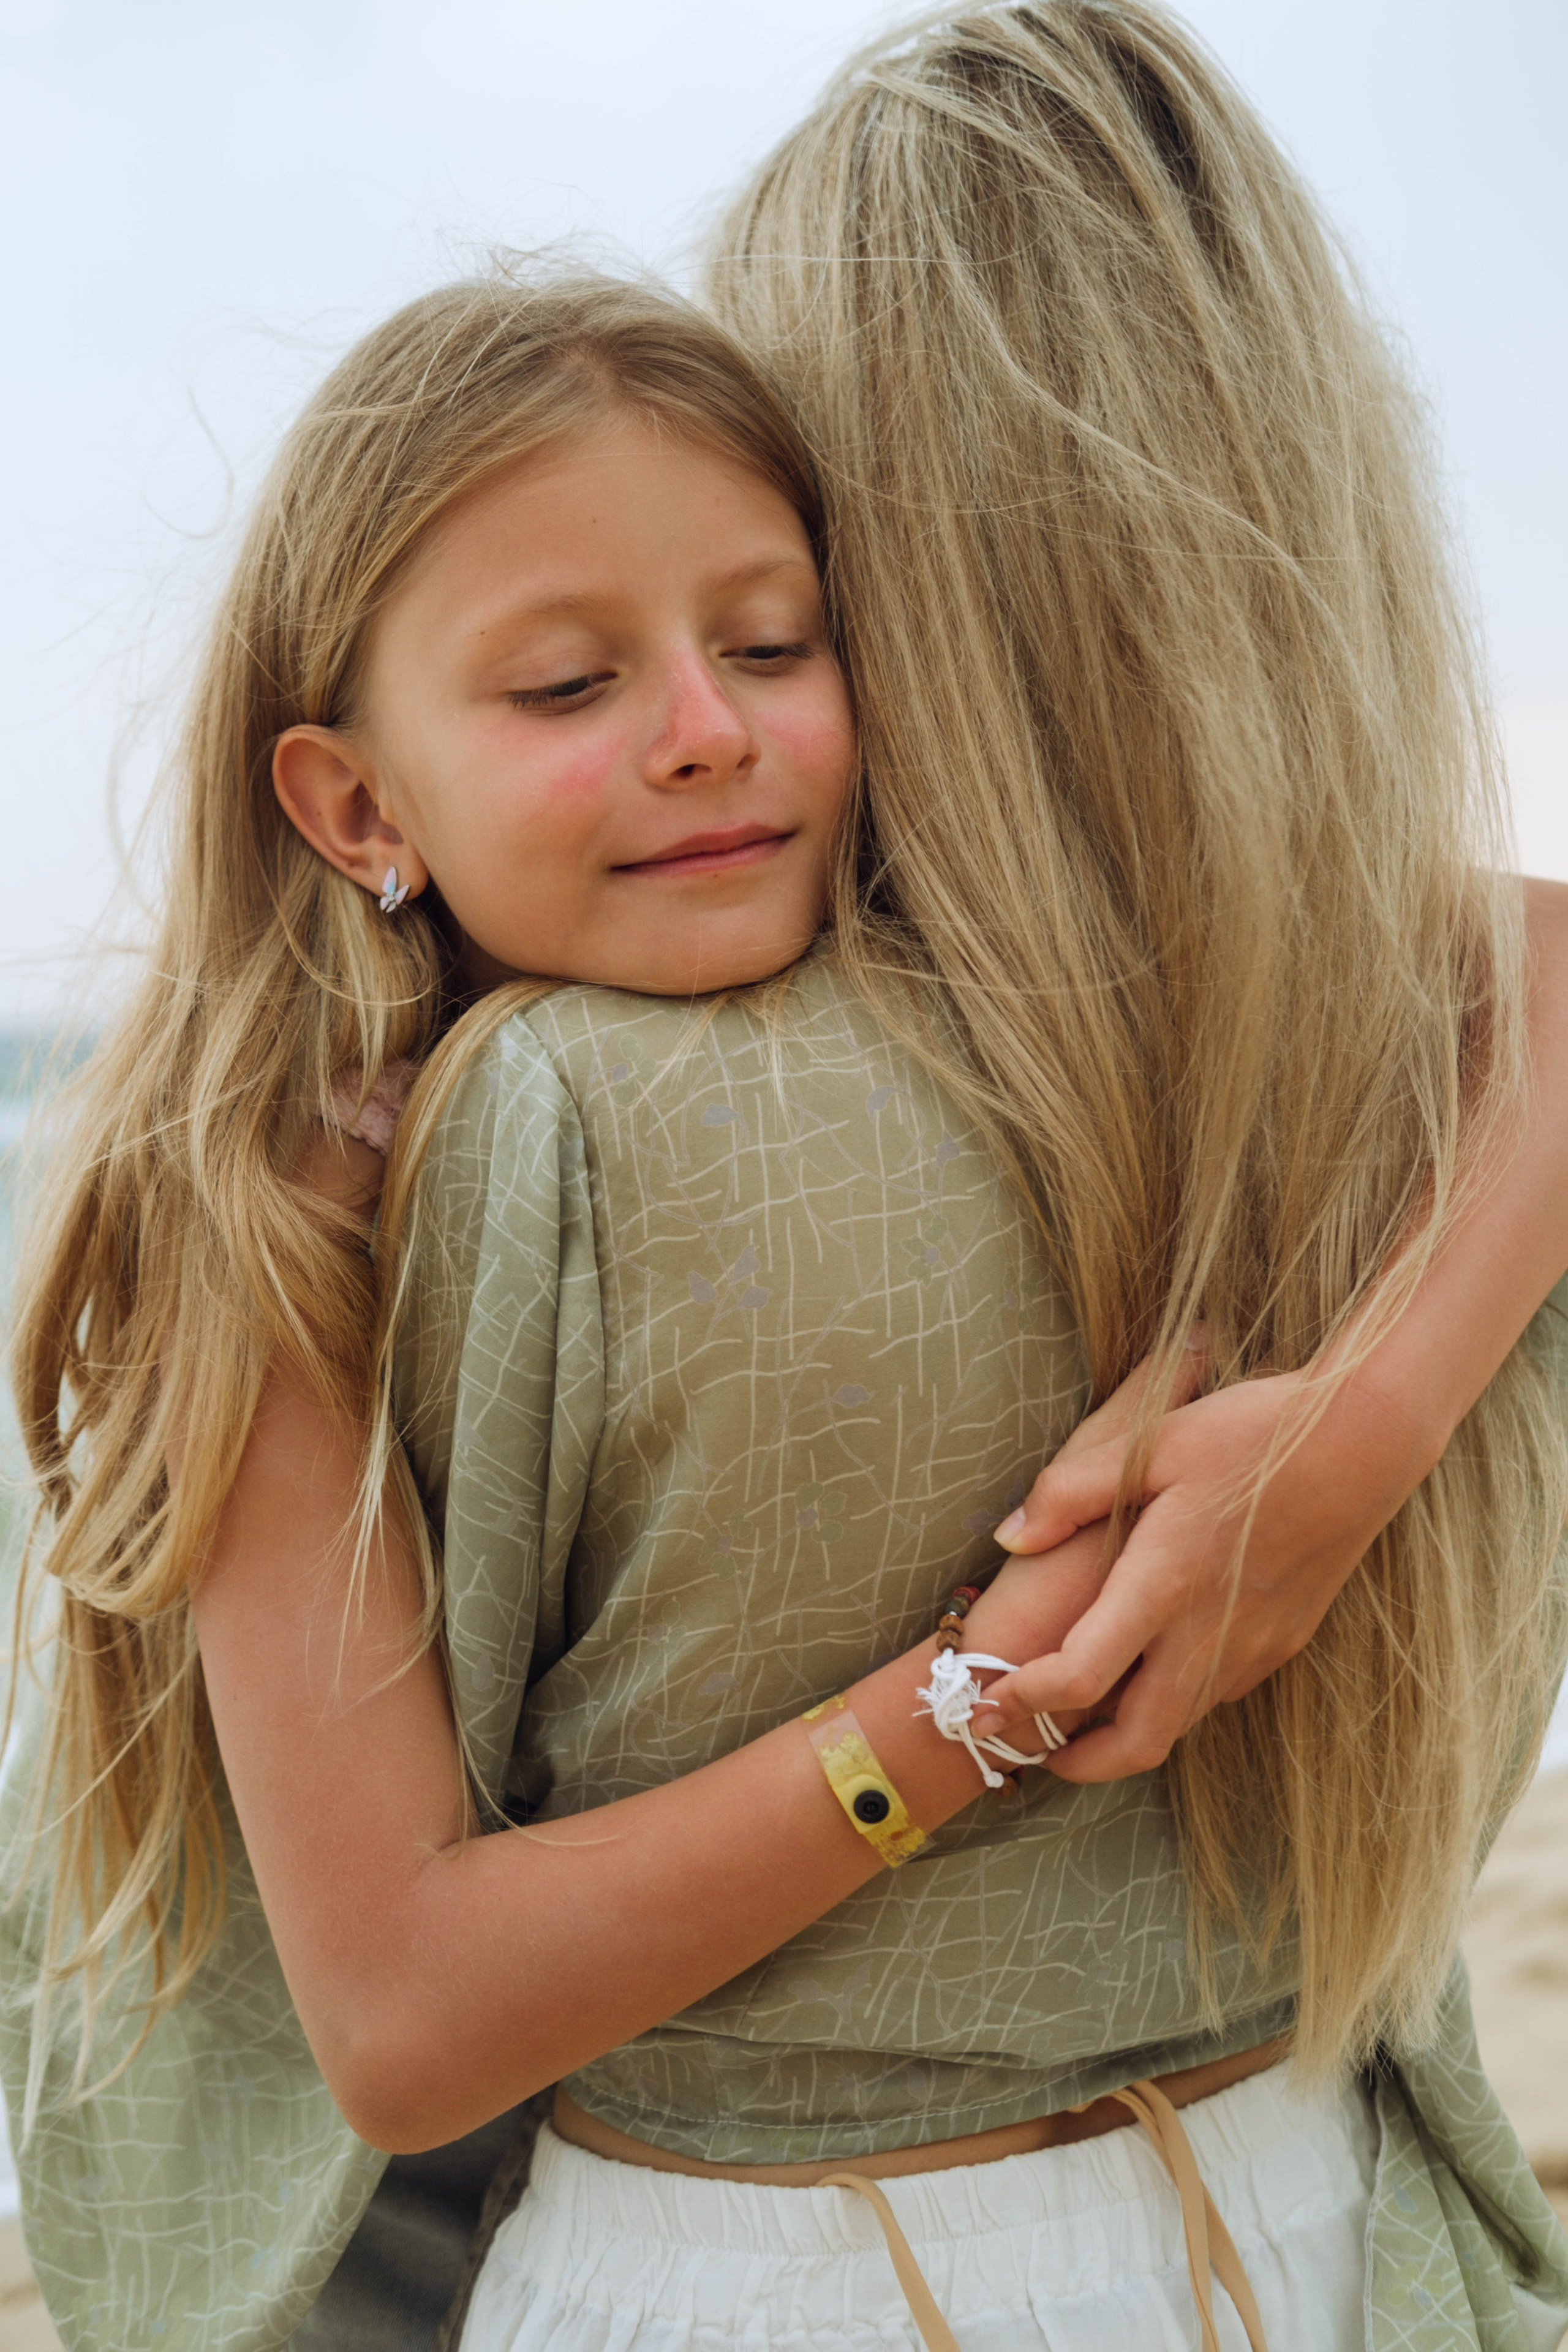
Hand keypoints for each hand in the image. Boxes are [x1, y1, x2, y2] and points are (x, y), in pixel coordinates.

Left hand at [979, 1338, 1437, 1780]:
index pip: (1081, 1675)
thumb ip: (1070, 1492)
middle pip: (1138, 1741)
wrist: (1365, 1441)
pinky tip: (1155, 1670)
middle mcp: (1211, 1632)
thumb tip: (1011, 1535)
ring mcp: (1255, 1643)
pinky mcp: (1286, 1638)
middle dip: (1079, 1764)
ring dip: (1128, 1735)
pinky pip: (1219, 1693)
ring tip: (1082, 1716)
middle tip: (1032, 1748)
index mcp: (1165, 1584)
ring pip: (1182, 1723)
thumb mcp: (1149, 1445)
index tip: (988, 1704)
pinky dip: (1175, 1702)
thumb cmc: (1252, 1433)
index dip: (1026, 1700)